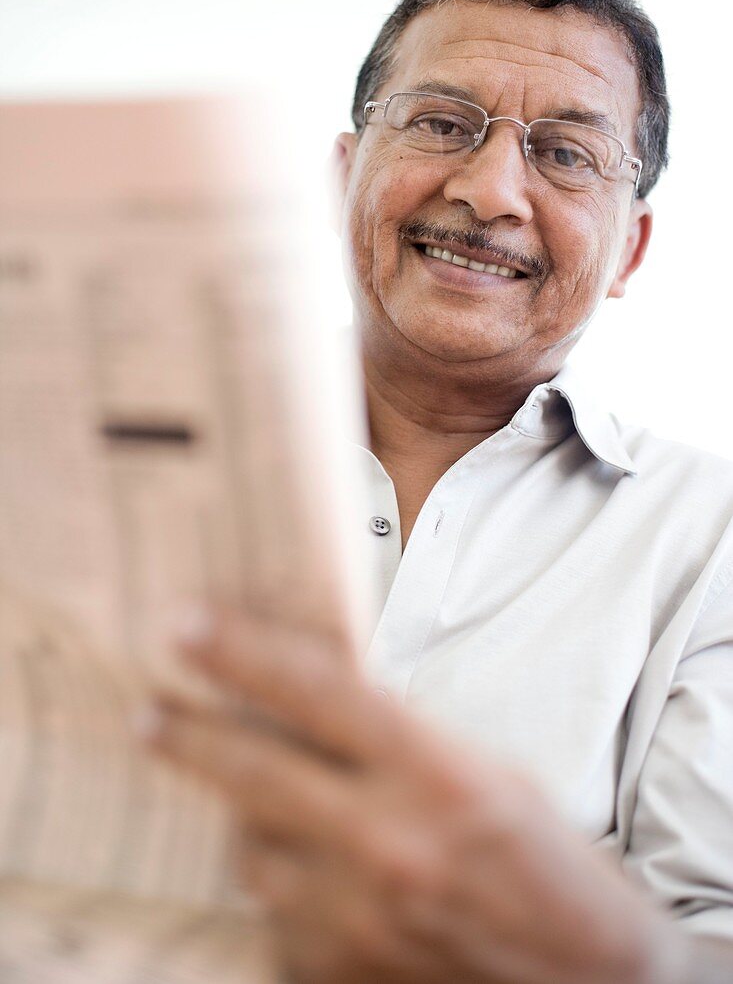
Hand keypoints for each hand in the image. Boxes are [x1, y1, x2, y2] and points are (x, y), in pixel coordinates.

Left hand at [140, 607, 685, 983]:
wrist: (594, 981)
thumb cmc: (550, 863)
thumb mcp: (491, 772)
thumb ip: (402, 737)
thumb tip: (311, 697)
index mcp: (439, 775)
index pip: (319, 693)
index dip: (243, 653)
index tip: (185, 626)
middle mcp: (392, 844)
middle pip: (256, 774)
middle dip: (190, 737)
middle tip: (149, 715)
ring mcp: (362, 920)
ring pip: (254, 855)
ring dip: (248, 824)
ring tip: (258, 806)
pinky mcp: (346, 974)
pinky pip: (277, 923)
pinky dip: (283, 894)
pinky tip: (309, 880)